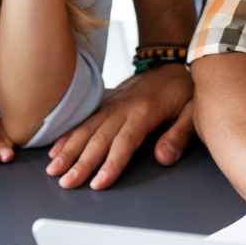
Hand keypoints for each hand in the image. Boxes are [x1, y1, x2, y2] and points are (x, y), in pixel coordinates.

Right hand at [46, 63, 194, 188]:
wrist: (169, 61)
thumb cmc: (182, 89)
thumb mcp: (192, 111)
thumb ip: (178, 135)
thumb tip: (163, 158)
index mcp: (144, 112)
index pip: (124, 142)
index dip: (110, 164)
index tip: (97, 183)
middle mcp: (122, 108)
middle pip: (98, 138)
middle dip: (80, 162)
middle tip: (66, 182)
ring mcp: (111, 105)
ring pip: (86, 129)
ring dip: (68, 150)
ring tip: (53, 169)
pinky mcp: (105, 104)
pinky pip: (84, 121)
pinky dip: (68, 136)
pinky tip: (56, 150)